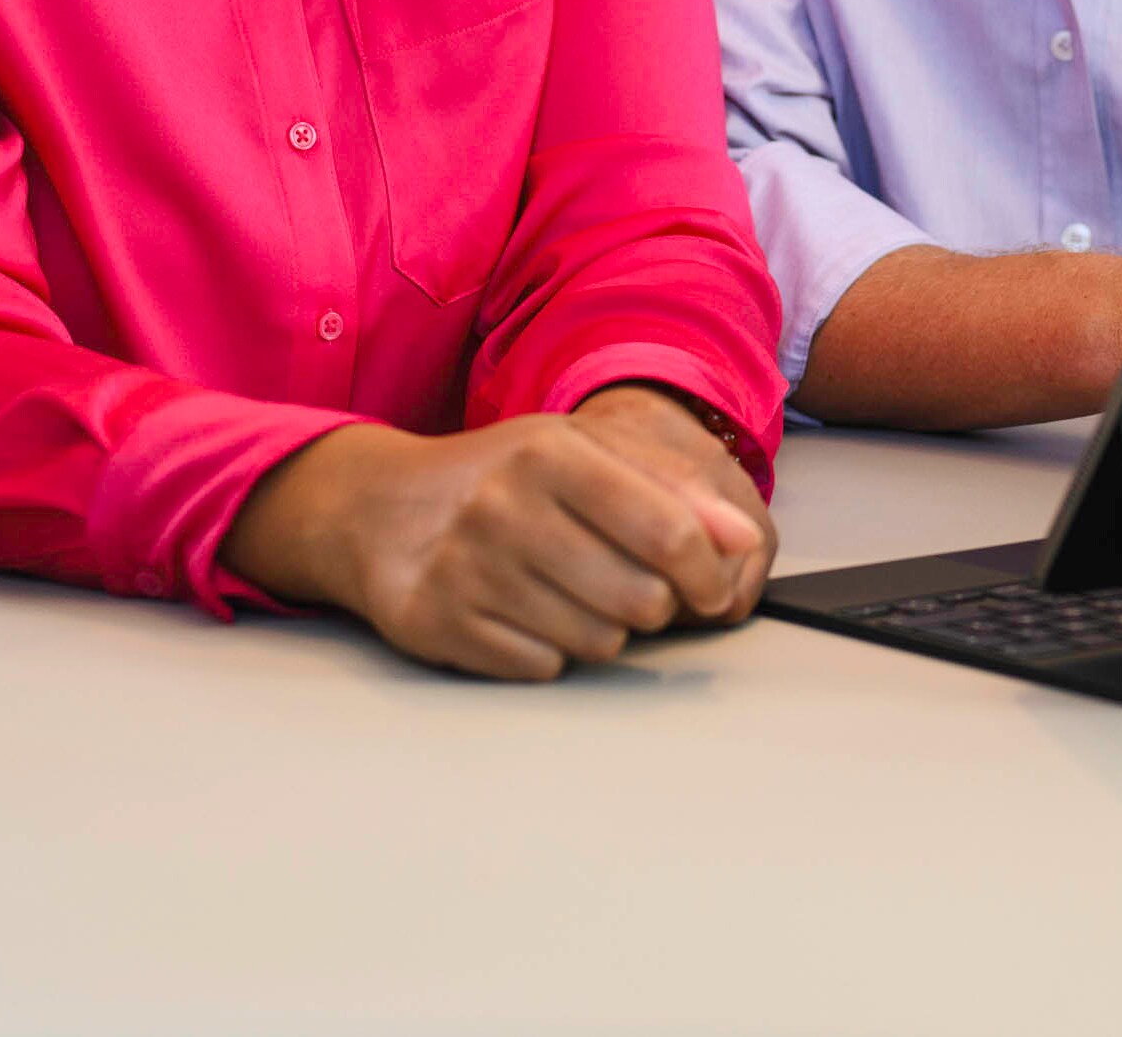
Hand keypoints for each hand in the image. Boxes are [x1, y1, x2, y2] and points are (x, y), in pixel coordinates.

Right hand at [219, 413, 763, 681]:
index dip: (707, 573)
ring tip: (567, 591)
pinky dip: (547, 650)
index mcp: (550, 452)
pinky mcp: (441, 625)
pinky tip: (523, 612)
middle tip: (626, 585)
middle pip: (641, 599)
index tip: (711, 588)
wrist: (379, 508)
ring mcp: (469, 568)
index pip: (667, 531)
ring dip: (601, 630)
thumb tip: (742, 541)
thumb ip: (667, 492)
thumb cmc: (498, 478)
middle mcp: (506, 506)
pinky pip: (543, 667)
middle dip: (651, 604)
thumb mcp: (578, 455)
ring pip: (597, 643)